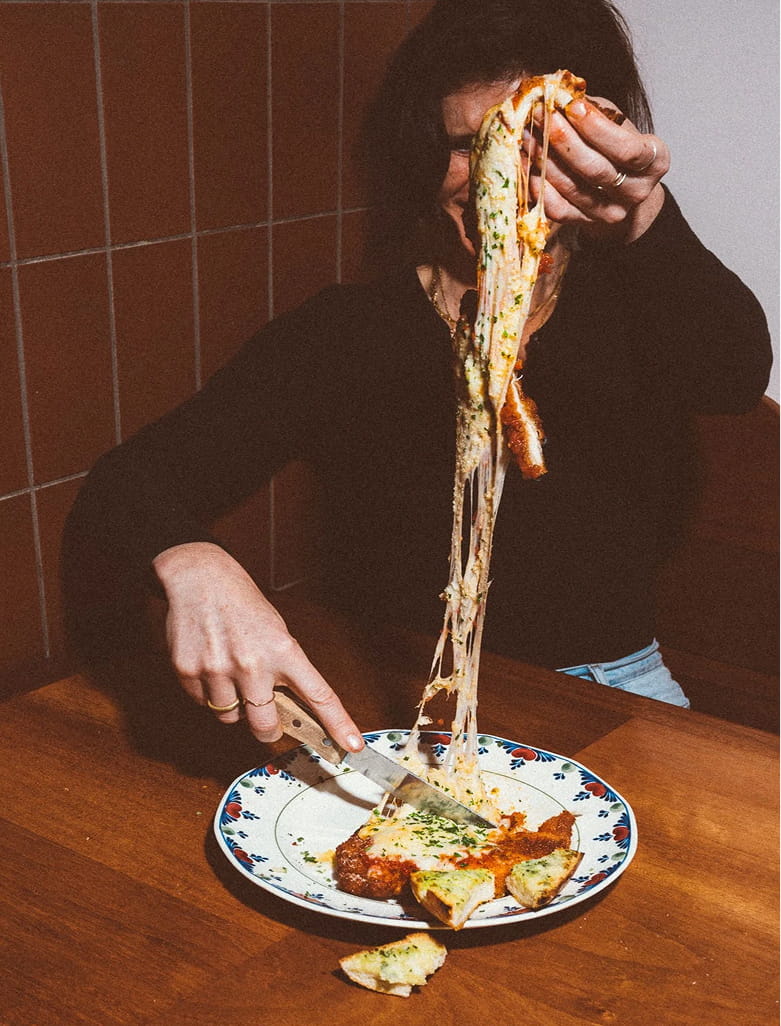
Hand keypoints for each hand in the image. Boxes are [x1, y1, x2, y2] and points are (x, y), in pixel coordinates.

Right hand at [152, 542, 363, 750]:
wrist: (200, 578)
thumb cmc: (243, 604)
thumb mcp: (276, 632)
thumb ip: (283, 669)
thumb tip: (290, 710)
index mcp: (283, 651)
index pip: (318, 695)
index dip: (338, 723)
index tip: (352, 745)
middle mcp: (252, 664)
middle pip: (266, 726)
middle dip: (268, 730)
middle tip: (267, 721)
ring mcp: (219, 669)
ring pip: (230, 718)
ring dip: (234, 706)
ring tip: (230, 673)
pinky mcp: (189, 672)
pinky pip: (203, 704)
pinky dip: (209, 693)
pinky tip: (210, 665)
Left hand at [529, 96, 669, 242]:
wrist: (620, 184)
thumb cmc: (617, 143)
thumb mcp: (616, 120)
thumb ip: (594, 108)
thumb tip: (559, 92)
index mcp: (655, 162)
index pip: (626, 149)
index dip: (597, 128)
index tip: (572, 106)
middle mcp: (637, 192)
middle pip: (596, 170)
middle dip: (564, 140)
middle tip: (540, 115)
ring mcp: (611, 212)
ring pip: (573, 188)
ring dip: (545, 159)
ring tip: (527, 133)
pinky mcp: (585, 223)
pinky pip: (557, 208)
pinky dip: (539, 185)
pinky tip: (526, 161)